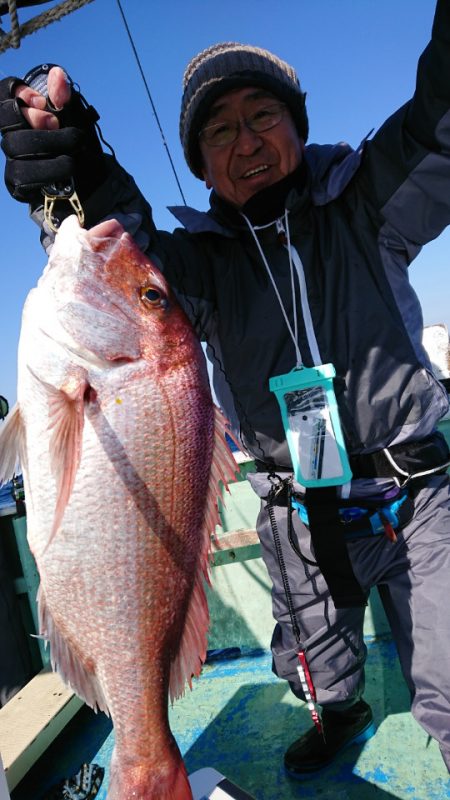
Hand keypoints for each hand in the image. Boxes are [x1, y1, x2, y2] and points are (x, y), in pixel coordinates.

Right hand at [0, 64, 105, 206]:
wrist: (92, 184)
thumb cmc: (79, 147)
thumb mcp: (76, 119)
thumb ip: (64, 99)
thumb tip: (58, 75)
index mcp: (21, 116)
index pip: (2, 94)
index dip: (16, 92)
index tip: (41, 101)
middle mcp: (12, 136)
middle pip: (6, 120)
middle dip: (33, 119)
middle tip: (56, 123)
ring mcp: (13, 161)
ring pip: (14, 146)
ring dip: (48, 144)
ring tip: (73, 148)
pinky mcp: (18, 185)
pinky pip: (23, 176)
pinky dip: (49, 169)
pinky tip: (66, 166)